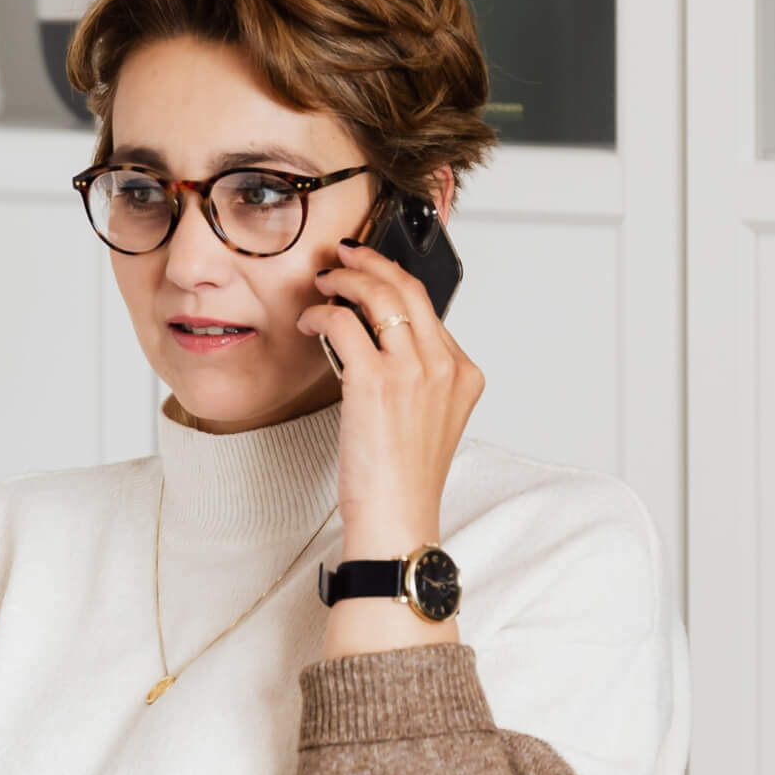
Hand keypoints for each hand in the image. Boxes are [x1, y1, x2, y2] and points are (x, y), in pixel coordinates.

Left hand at [297, 237, 484, 554]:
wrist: (397, 518)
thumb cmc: (403, 479)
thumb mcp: (427, 420)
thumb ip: (417, 378)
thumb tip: (377, 340)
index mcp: (463, 375)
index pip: (429, 308)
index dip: (393, 281)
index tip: (368, 272)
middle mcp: (444, 367)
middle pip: (408, 290)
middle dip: (371, 263)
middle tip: (344, 256)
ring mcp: (413, 372)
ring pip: (378, 296)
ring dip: (344, 280)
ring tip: (323, 281)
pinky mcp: (375, 382)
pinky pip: (344, 323)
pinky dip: (321, 315)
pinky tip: (310, 323)